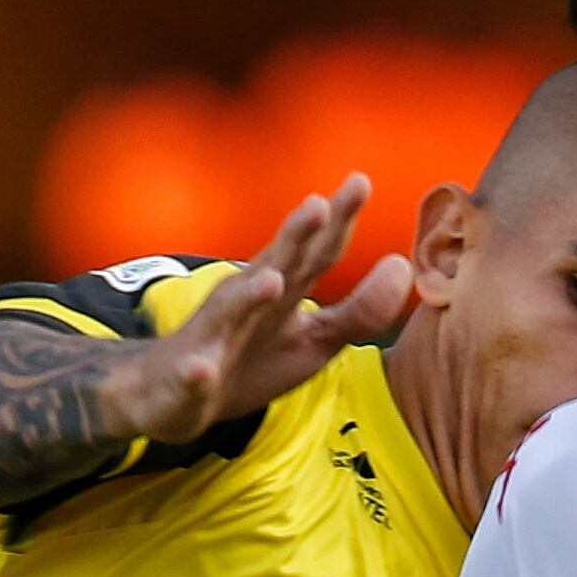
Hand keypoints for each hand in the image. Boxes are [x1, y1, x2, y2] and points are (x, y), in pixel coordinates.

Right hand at [106, 179, 415, 449]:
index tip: (360, 181)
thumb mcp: (315, 340)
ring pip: (230, 311)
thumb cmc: (251, 360)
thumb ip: (360, 309)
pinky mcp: (188, 376)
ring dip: (249, 294)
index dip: (337, 221)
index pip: (315, 252)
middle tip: (317, 205)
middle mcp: (245, 302)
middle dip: (293, 237)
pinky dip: (196, 372)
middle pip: (273, 264)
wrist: (174, 395)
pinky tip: (202, 371)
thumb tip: (402, 266)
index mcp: (281, 291)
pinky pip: (193, 374)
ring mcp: (212, 337)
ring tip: (272, 280)